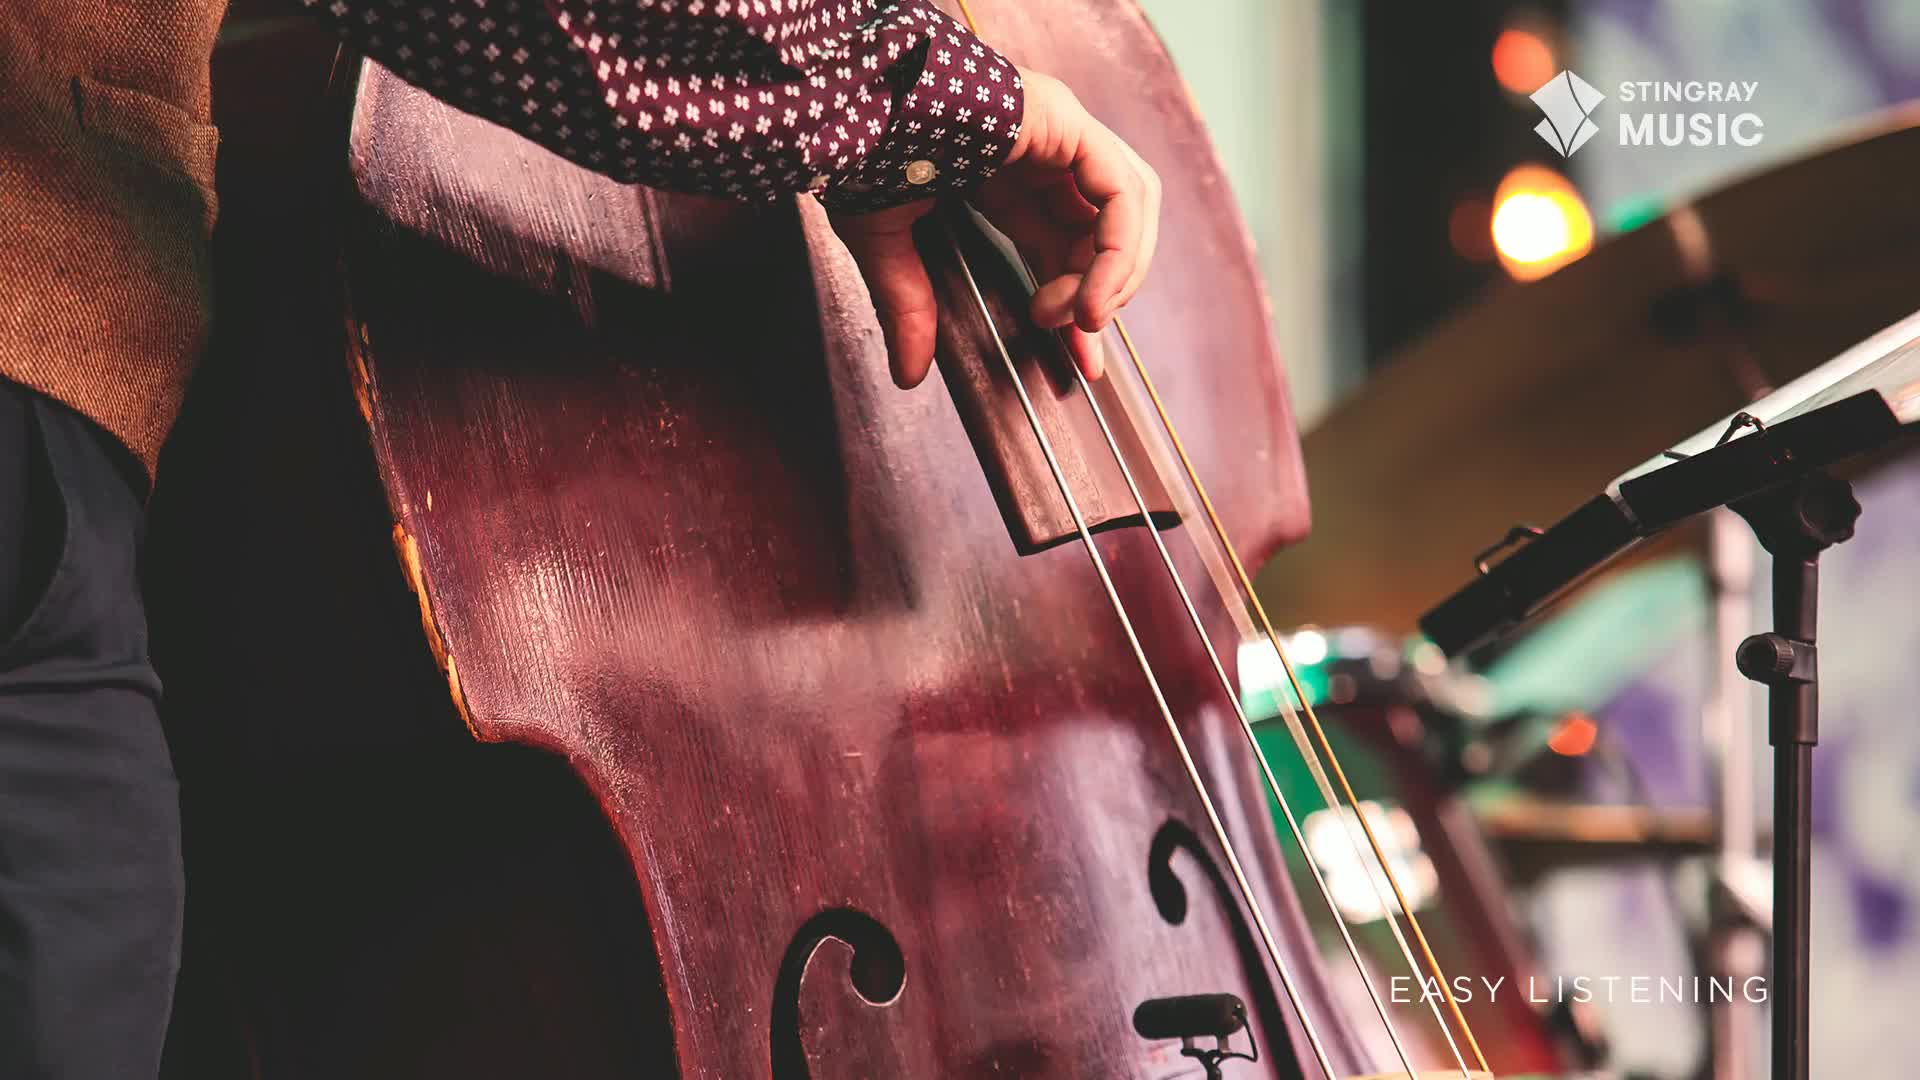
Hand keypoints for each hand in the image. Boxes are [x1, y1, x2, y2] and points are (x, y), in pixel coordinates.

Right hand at [832, 68, 1161, 388]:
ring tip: (1080, 317)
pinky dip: (1118, 250)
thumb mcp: (887, 244)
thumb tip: (907, 376)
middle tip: (1074, 337)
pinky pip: (1121, 192)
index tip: (1080, 360)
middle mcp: (1044, 147)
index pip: (1069, 243)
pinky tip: (1087, 293)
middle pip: (1108, 227)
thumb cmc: (858, 150)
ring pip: (1130, 207)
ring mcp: (1060, 126)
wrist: (848, 102)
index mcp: (1007, 171)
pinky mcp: (1066, 118)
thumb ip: (910, 307)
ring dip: (1116, 273)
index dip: (1082, 300)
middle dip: (1104, 290)